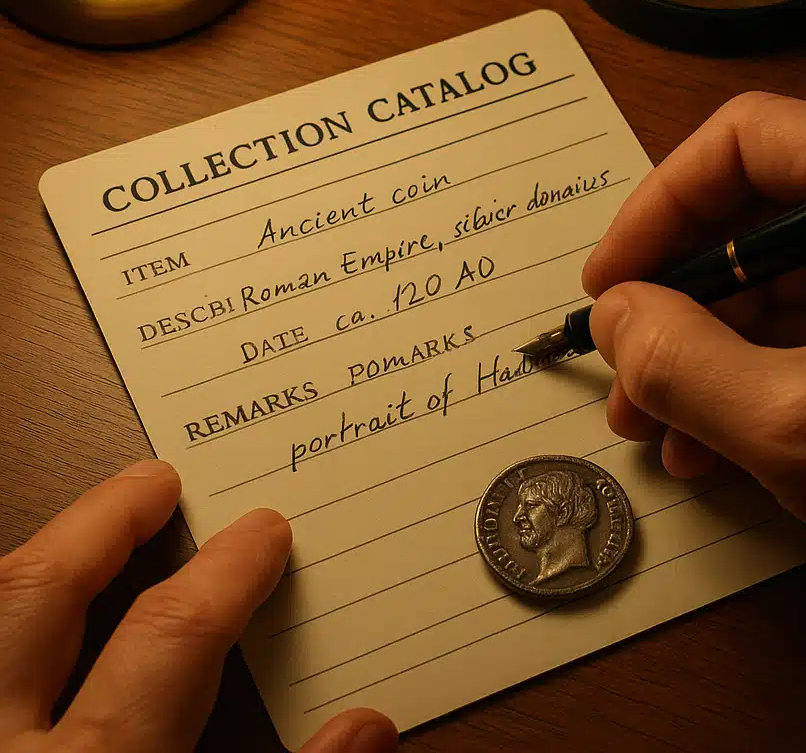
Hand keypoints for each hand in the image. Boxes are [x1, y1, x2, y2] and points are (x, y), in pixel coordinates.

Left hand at [0, 460, 397, 751]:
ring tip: (90, 525)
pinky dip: (5, 620)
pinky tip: (35, 619)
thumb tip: (369, 725)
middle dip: (99, 527)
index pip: (166, 639)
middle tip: (156, 480)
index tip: (264, 532)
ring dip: (38, 563)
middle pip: (34, 601)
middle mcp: (7, 752)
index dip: (224, 574)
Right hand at [583, 92, 805, 603]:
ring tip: (654, 426)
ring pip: (762, 279)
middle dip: (672, 301)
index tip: (611, 280)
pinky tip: (706, 443)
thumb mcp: (792, 424)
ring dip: (696, 350)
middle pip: (746, 216)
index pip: (744, 141)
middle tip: (623, 368)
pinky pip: (797, 323)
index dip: (658, 206)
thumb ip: (676, 361)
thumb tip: (612, 316)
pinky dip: (742, 373)